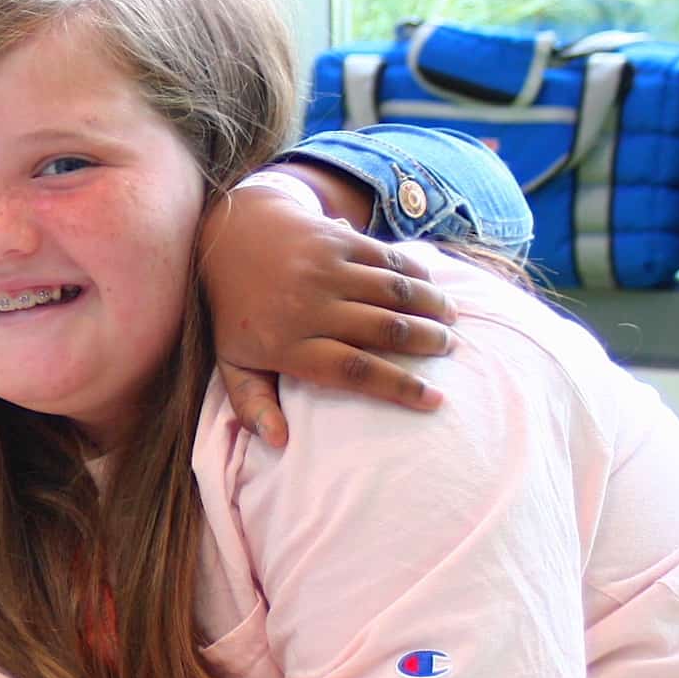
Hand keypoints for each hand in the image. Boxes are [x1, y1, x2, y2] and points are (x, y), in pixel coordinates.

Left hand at [198, 177, 457, 447]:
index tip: (434, 399)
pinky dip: (416, 273)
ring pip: (395, 291)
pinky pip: (387, 258)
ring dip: (431, 306)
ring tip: (449, 321)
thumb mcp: (231, 362)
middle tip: (448, 349)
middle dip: (427, 341)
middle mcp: (309, 305)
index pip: (353, 370)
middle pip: (385, 328)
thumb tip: (278, 442)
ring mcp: (323, 268)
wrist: (229, 235)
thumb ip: (251, 403)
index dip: (399, 387)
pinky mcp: (335, 238)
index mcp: (286, 343)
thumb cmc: (235, 311)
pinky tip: (432, 286)